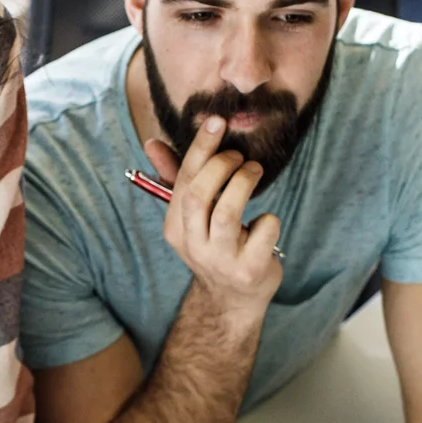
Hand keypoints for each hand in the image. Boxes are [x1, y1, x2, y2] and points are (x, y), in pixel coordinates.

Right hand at [144, 116, 282, 322]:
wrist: (233, 301)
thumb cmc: (216, 245)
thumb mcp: (194, 217)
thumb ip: (176, 178)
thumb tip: (152, 142)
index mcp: (175, 228)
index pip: (183, 182)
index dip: (200, 149)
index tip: (216, 121)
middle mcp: (193, 245)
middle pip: (199, 196)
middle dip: (221, 167)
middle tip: (239, 157)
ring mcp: (220, 260)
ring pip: (228, 213)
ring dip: (244, 183)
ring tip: (254, 172)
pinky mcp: (250, 270)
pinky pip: (263, 231)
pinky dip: (269, 218)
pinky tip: (265, 222)